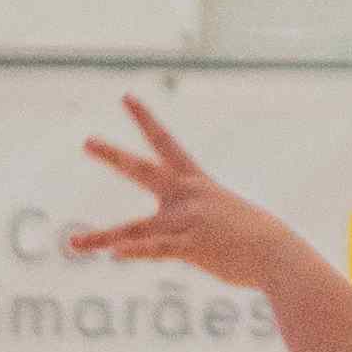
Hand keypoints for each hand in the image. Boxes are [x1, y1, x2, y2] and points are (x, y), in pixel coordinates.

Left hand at [68, 96, 298, 291]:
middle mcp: (188, 196)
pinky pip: (157, 249)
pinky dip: (135, 251)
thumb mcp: (226, 215)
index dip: (144, 119)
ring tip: (72, 243)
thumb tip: (193, 229)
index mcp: (196, 183)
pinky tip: (114, 254)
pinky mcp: (192, 247)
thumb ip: (201, 216)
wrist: (279, 255)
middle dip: (113, 155)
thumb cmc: (256, 240)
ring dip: (102, 237)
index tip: (126, 97)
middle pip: (143, 169)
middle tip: (86, 141)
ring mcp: (188, 221)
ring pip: (136, 228)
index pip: (166, 143)